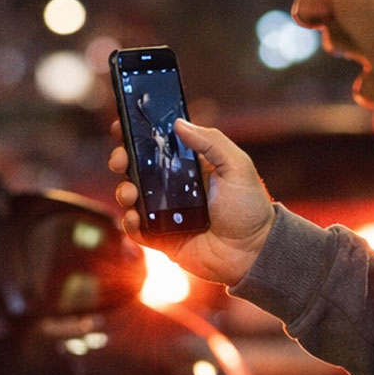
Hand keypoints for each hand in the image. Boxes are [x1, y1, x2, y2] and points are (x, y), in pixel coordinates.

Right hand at [110, 118, 276, 286]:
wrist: (252, 251)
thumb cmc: (249, 208)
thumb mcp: (237, 166)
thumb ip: (211, 141)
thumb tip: (179, 123)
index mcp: (187, 166)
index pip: (157, 145)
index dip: (137, 135)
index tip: (123, 126)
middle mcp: (172, 187)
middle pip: (136, 168)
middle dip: (122, 159)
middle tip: (121, 159)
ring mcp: (164, 212)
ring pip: (131, 197)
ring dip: (124, 190)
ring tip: (130, 193)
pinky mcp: (160, 237)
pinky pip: (136, 228)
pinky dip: (129, 222)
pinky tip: (134, 217)